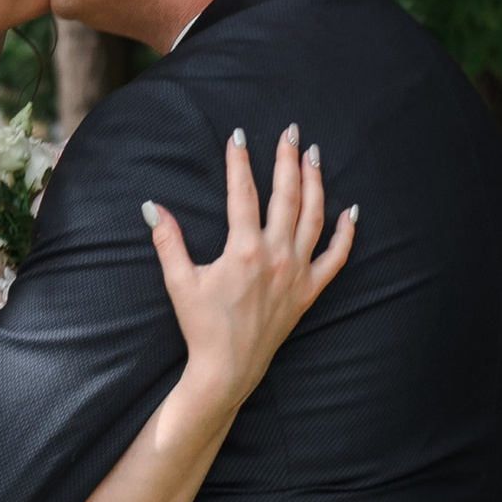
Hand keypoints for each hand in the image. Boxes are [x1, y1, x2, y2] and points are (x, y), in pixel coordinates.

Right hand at [141, 125, 353, 408]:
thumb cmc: (201, 326)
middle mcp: (277, 256)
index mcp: (244, 250)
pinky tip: (351, 212)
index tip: (238, 135)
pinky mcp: (309, 291)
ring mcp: (297, 273)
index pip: (243, 193)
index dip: (239, 161)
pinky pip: (336, 258)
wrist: (228, 369)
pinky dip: (346, 234)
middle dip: (288, 160)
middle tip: (290, 132)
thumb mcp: (179, 282)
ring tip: (314, 156)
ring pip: (314, 217)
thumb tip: (150, 206)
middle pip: (287, 196)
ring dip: (316, 183)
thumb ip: (168, 241)